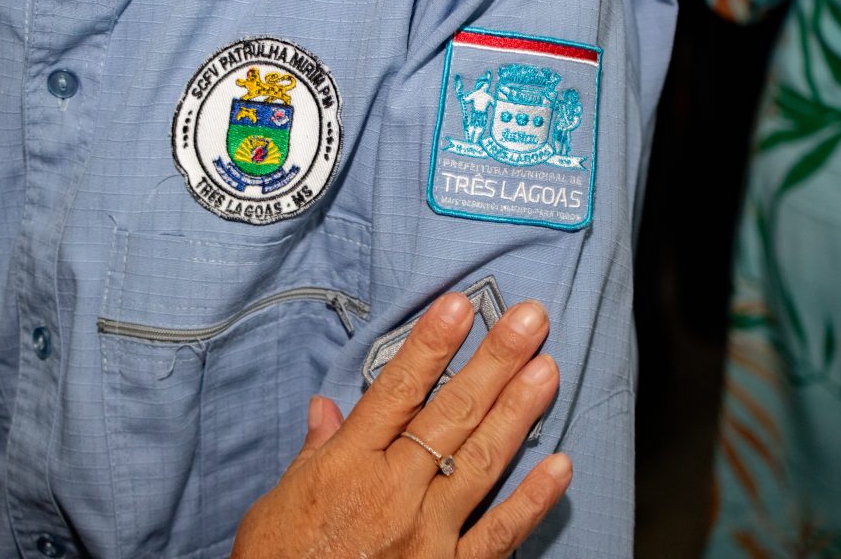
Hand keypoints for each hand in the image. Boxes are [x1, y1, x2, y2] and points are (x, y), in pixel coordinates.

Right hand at [231, 293, 570, 557]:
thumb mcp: (279, 503)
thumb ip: (314, 453)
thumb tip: (327, 406)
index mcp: (347, 467)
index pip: (396, 392)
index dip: (430, 345)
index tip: (460, 305)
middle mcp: (392, 493)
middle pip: (451, 415)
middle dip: (494, 361)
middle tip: (528, 319)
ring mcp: (426, 535)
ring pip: (481, 462)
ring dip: (518, 412)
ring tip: (548, 368)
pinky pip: (498, 536)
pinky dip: (532, 503)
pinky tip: (561, 467)